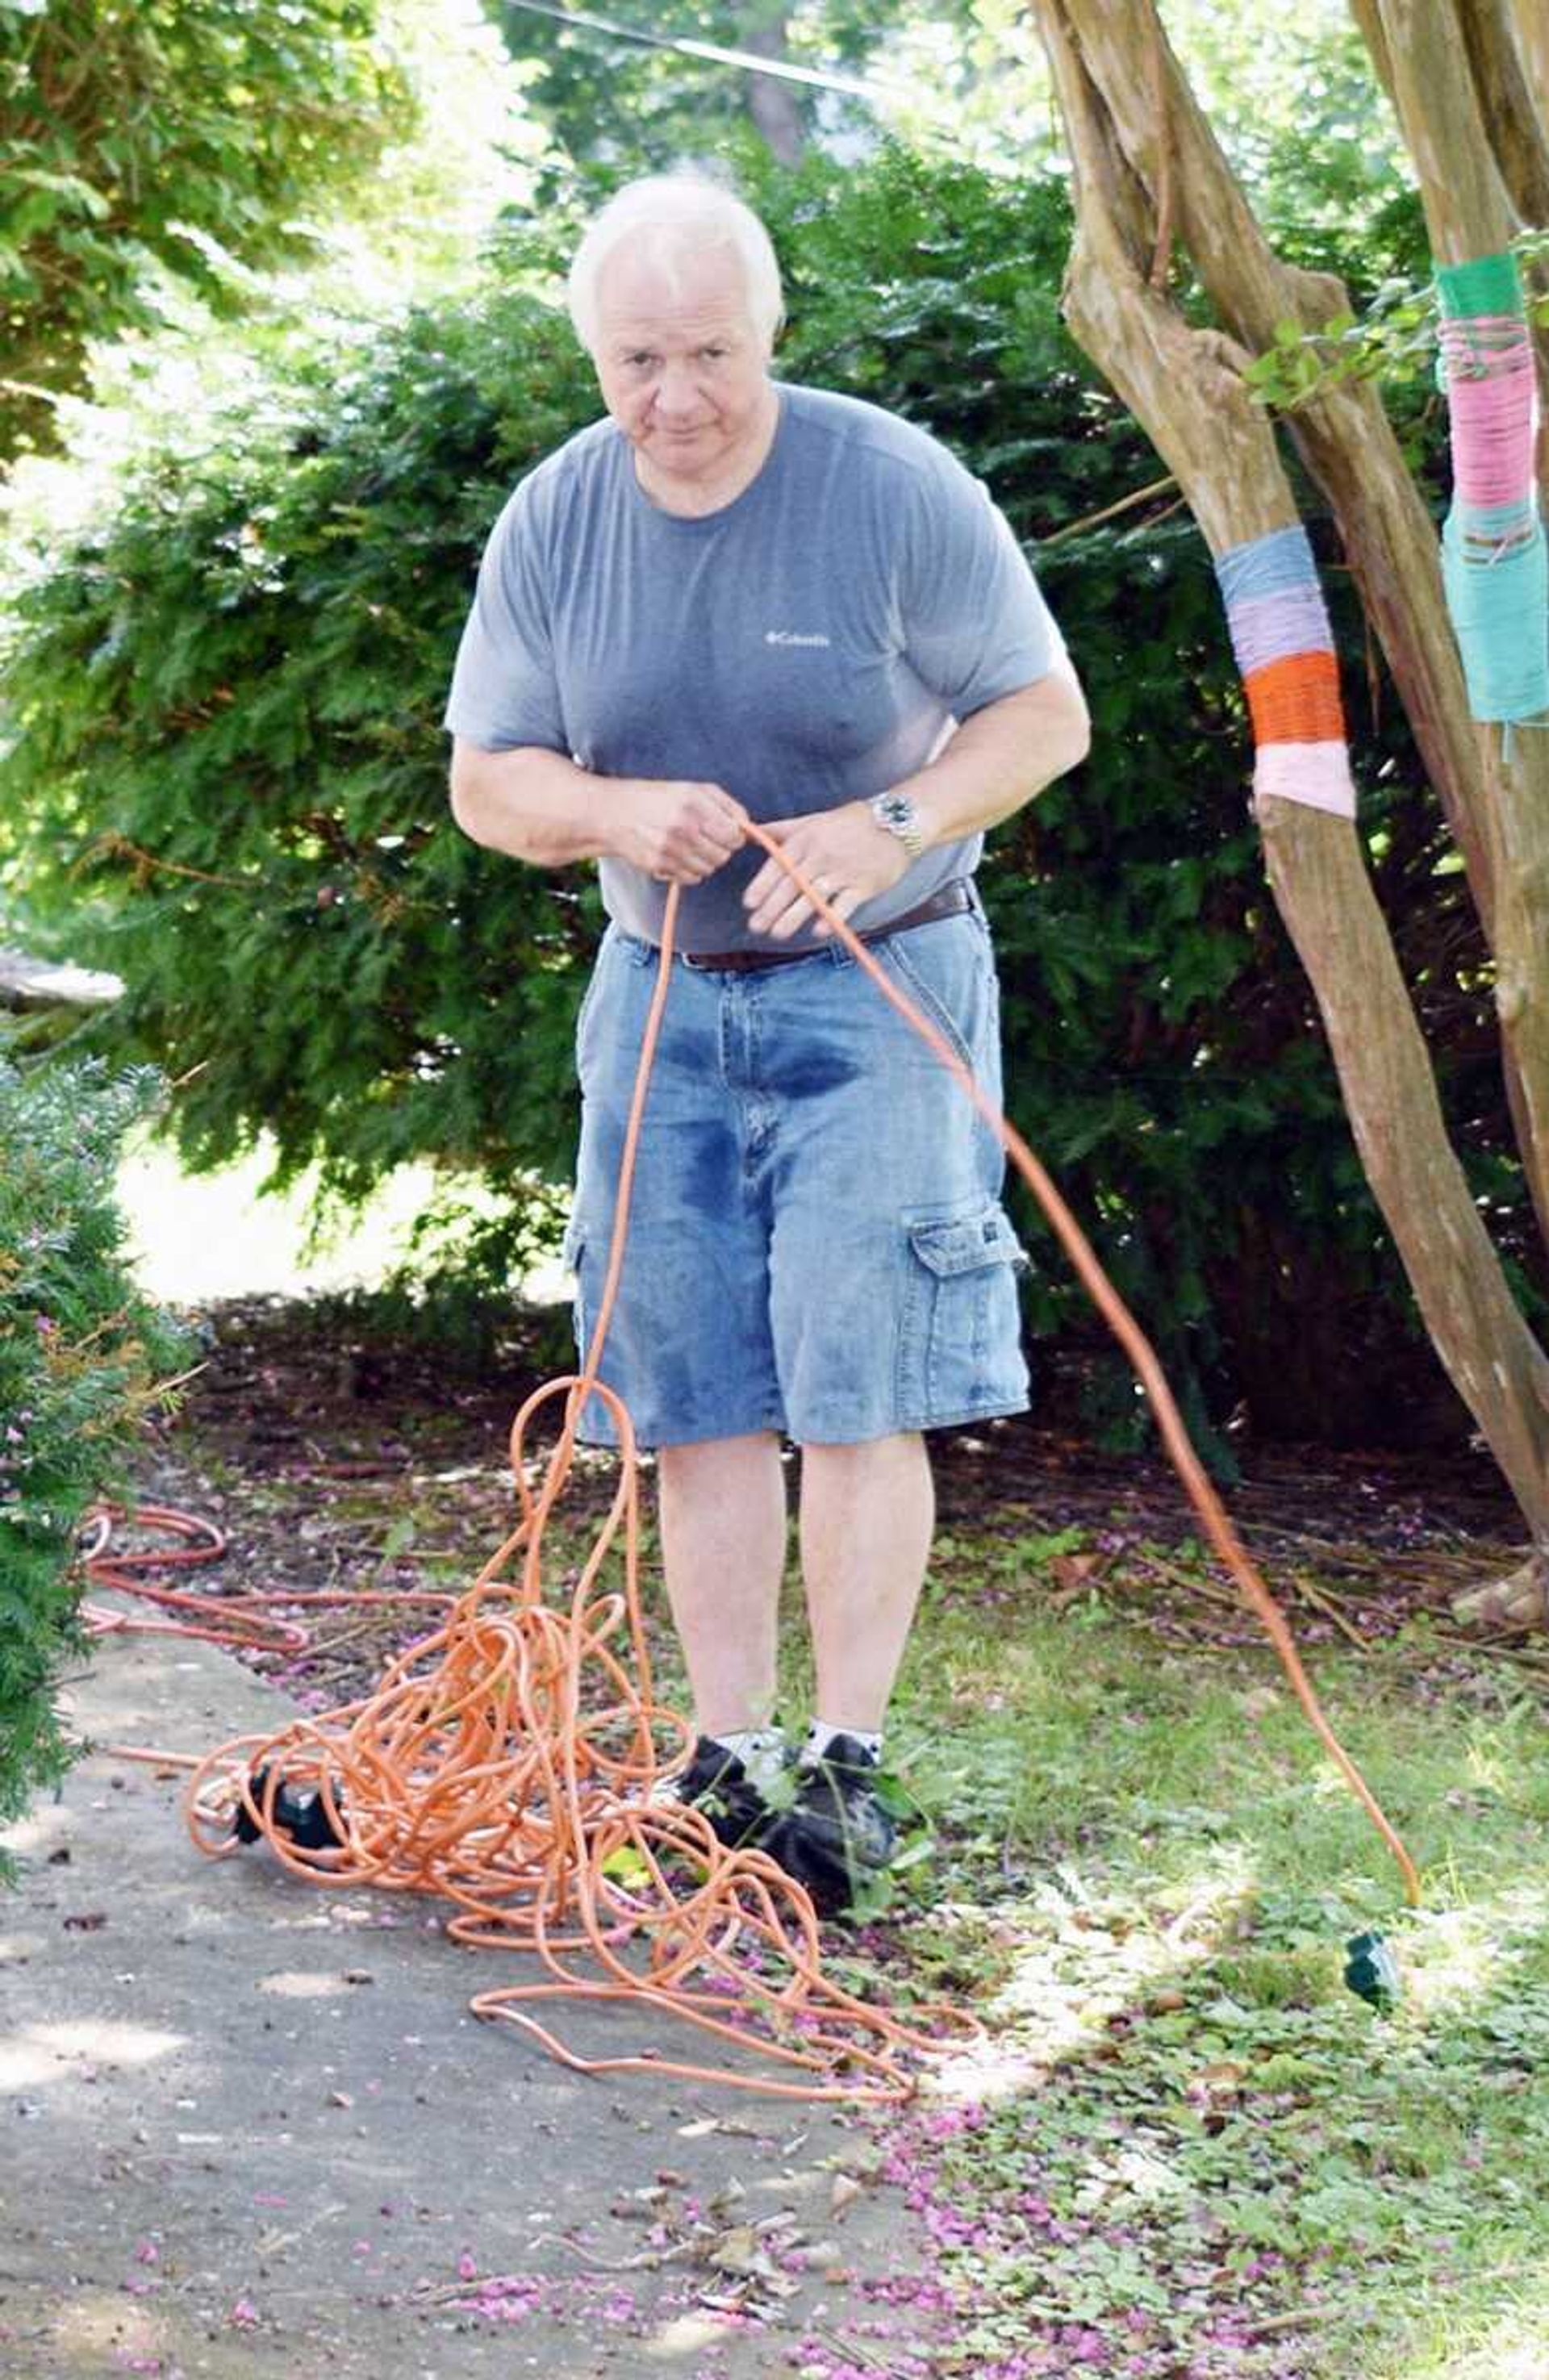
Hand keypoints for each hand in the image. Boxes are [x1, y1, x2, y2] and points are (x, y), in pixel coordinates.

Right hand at [615, 780, 747, 883]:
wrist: (614, 813)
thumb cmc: (658, 798)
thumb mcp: (694, 789)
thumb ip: (727, 806)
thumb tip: (751, 829)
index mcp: (694, 804)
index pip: (734, 835)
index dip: (734, 836)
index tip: (726, 832)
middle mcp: (683, 827)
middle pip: (724, 855)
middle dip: (720, 848)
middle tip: (705, 837)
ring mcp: (670, 849)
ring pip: (709, 869)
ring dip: (705, 860)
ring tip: (689, 845)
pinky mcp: (659, 866)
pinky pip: (691, 878)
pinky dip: (690, 871)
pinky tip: (678, 855)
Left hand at [742, 802, 911, 939]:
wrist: (895, 823)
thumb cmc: (850, 824)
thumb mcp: (813, 820)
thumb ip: (781, 830)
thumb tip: (750, 833)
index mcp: (805, 840)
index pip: (778, 866)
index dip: (762, 886)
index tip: (749, 904)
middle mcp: (821, 855)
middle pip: (791, 885)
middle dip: (771, 908)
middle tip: (756, 927)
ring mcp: (843, 871)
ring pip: (813, 897)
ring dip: (793, 917)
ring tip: (777, 934)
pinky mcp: (864, 885)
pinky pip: (845, 905)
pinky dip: (831, 918)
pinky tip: (817, 931)